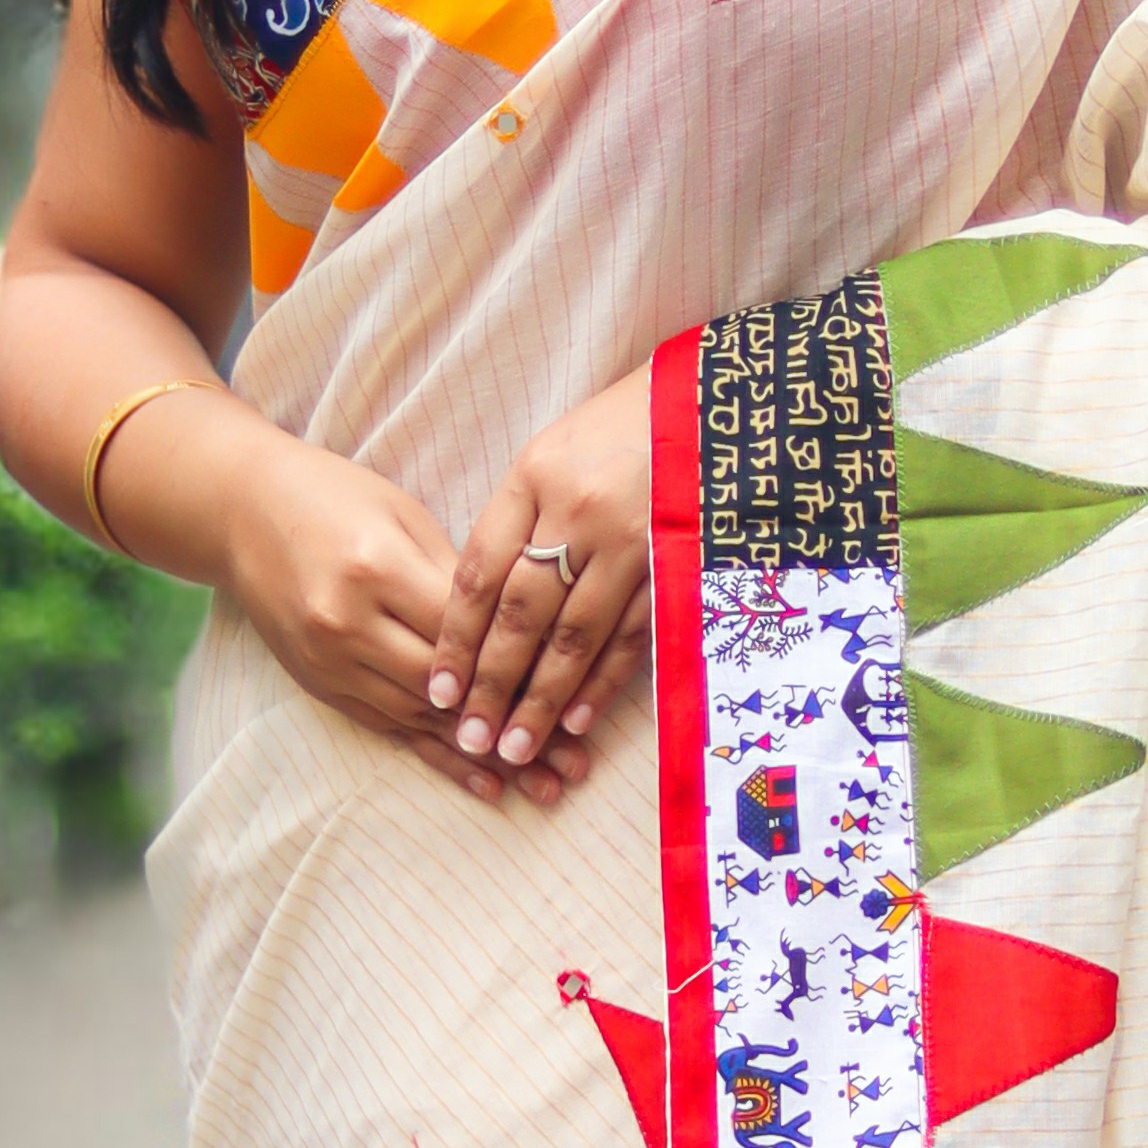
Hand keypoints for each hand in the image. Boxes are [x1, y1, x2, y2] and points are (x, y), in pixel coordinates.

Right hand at [216, 431, 548, 793]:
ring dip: (487, 756)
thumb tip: (520, 628)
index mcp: (376, 568)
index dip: (522, 667)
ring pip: (422, 718)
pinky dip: (441, 758)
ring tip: (549, 786)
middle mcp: (347, 624)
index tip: (577, 695)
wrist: (241, 511)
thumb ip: (459, 574)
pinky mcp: (321, 684)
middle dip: (516, 724)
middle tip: (577, 762)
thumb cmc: (333, 497)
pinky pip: (390, 729)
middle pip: (446, 687)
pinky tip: (487, 786)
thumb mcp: (402, 514)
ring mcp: (329, 661)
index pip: (463, 631)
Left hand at [429, 363, 657, 779]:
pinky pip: (632, 635)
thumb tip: (479, 611)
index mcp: (535, 480)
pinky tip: (576, 721)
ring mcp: (632, 541)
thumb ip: (514, 525)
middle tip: (468, 736)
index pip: (481, 574)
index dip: (455, 640)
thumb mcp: (550, 457)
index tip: (437, 692)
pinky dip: (602, 682)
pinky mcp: (677, 563)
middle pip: (522, 614)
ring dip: (542, 699)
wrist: (710, 400)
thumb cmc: (616, 431)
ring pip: (575, 635)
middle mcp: (579, 513)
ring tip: (514, 746)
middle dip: (491, 683)